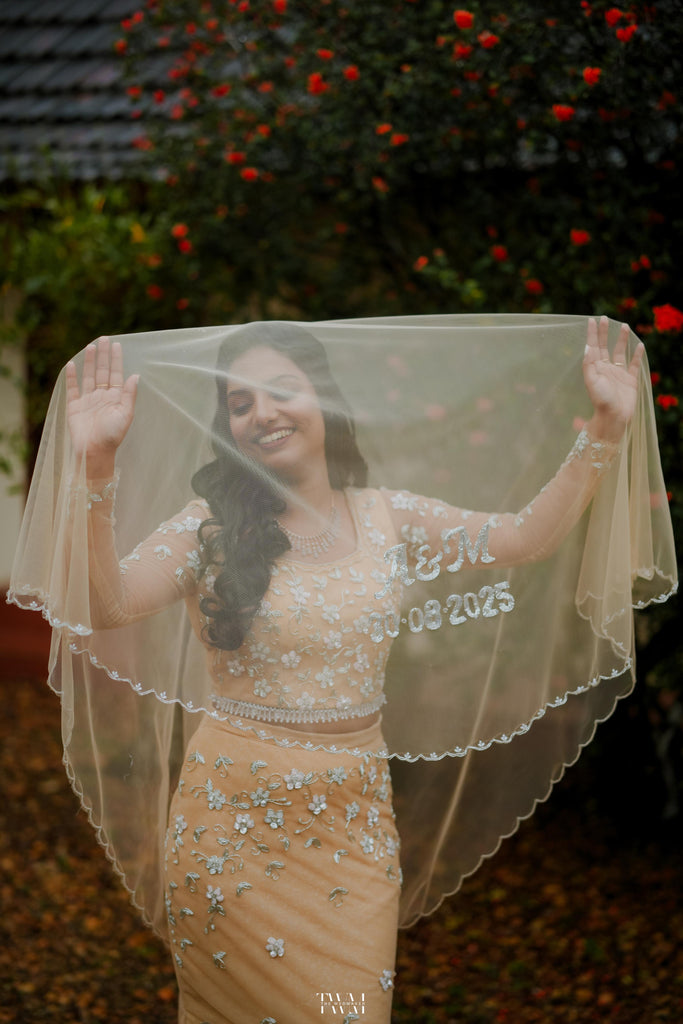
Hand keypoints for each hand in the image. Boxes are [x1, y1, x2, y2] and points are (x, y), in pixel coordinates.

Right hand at [65, 337, 137, 472]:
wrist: (95, 451)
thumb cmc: (113, 435)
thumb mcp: (126, 414)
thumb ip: (129, 395)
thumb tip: (135, 375)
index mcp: (115, 398)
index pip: (116, 374)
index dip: (116, 360)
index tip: (117, 345)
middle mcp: (102, 397)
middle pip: (102, 371)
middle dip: (103, 356)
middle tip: (104, 339)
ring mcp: (88, 400)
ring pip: (88, 377)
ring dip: (89, 362)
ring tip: (90, 347)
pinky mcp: (74, 406)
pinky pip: (72, 389)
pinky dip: (72, 377)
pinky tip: (72, 364)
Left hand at [583, 316, 643, 441]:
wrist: (614, 416)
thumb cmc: (600, 400)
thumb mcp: (591, 381)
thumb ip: (589, 364)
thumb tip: (588, 347)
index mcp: (595, 368)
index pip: (593, 347)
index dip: (592, 334)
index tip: (591, 320)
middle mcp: (606, 369)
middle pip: (605, 346)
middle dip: (604, 332)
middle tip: (605, 318)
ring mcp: (619, 373)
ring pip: (620, 352)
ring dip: (622, 339)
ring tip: (624, 326)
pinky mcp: (630, 380)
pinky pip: (634, 365)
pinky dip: (637, 355)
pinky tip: (639, 345)